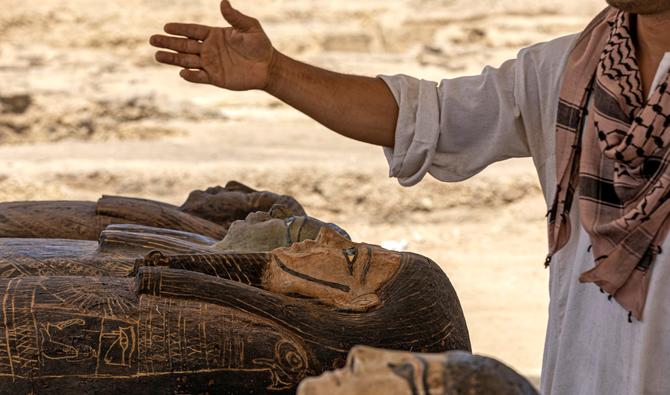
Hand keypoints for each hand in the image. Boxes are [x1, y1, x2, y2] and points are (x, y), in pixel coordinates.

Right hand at [149, 0, 273, 90]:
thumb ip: (235, 17)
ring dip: (172, 58)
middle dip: (168, 42)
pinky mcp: (216, 78)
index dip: (180, 29)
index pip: (193, 30)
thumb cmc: (261, 45)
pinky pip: (200, 76)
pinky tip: (182, 72)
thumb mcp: (250, 27)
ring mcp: (211, 64)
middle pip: (184, 45)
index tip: (166, 27)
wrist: (268, 67)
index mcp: (215, 35)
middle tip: (151, 40)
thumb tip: (223, 2)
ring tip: (157, 55)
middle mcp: (209, 49)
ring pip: (187, 60)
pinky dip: (191, 75)